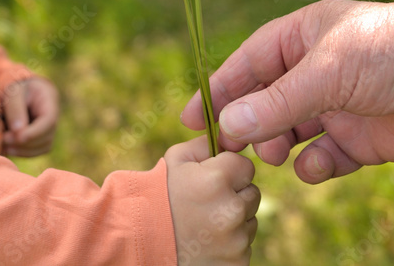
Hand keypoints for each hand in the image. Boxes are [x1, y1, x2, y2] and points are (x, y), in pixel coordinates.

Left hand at [1, 77, 59, 156]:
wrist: (16, 89)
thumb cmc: (15, 86)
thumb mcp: (13, 91)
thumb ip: (15, 109)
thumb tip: (18, 131)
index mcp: (49, 101)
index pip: (49, 121)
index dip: (35, 133)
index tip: (18, 137)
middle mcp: (53, 117)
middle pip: (47, 137)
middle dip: (26, 143)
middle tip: (3, 139)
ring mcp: (48, 129)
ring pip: (42, 147)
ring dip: (23, 150)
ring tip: (3, 145)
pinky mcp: (40, 138)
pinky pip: (35, 151)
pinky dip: (22, 152)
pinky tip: (7, 148)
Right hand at [166, 136, 258, 264]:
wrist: (141, 240)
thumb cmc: (158, 195)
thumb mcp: (175, 160)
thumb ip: (205, 144)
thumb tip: (229, 140)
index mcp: (217, 180)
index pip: (246, 166)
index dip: (228, 171)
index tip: (212, 179)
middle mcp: (231, 211)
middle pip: (252, 193)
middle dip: (234, 194)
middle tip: (205, 202)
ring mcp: (236, 241)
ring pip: (249, 220)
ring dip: (233, 219)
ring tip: (202, 223)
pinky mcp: (237, 263)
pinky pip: (244, 245)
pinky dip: (229, 243)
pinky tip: (206, 242)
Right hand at [183, 0, 393, 182]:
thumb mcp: (328, 70)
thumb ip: (277, 101)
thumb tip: (228, 124)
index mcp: (302, 36)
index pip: (247, 64)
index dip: (218, 89)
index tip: (191, 118)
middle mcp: (316, 71)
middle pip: (263, 102)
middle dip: (246, 125)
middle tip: (232, 149)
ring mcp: (339, 107)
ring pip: (289, 134)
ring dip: (276, 146)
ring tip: (274, 155)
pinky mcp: (363, 140)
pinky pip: (324, 159)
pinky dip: (315, 166)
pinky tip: (318, 166)